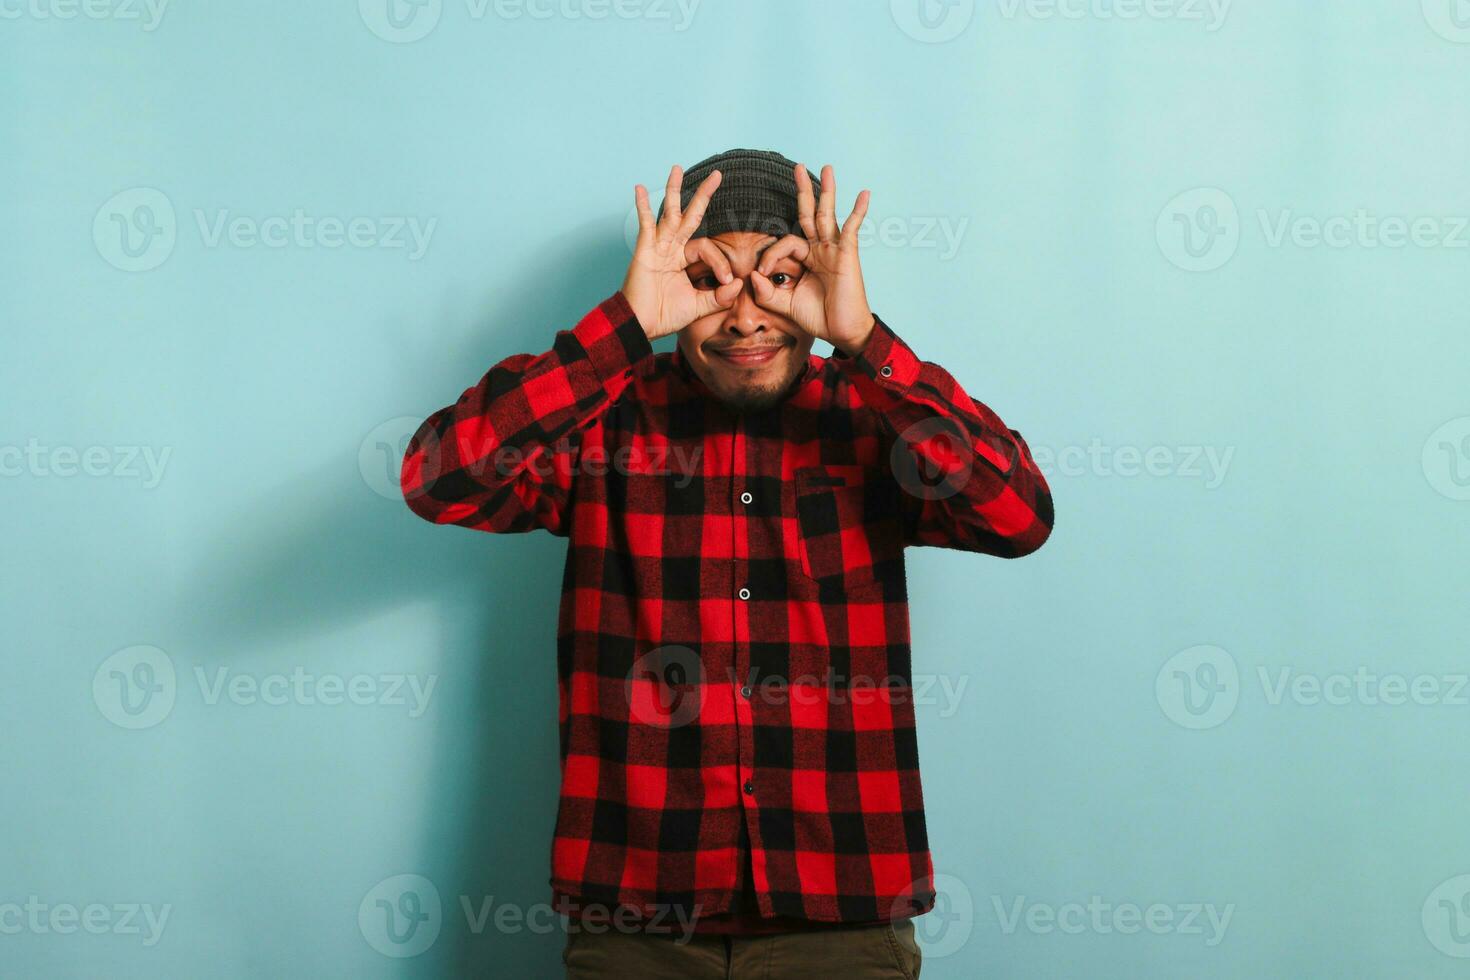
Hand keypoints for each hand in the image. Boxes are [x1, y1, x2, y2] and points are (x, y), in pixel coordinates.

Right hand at [622, 165, 743, 339]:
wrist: (640, 325)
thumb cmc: (664, 316)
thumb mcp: (698, 306)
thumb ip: (718, 296)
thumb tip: (738, 285)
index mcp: (683, 260)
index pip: (708, 248)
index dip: (721, 262)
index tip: (727, 280)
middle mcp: (671, 249)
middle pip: (690, 216)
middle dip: (704, 195)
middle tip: (718, 175)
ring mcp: (657, 247)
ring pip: (669, 214)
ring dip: (675, 190)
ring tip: (678, 168)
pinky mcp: (644, 250)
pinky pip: (646, 224)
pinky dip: (643, 207)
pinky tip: (641, 188)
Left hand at [748, 163, 875, 354]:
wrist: (843, 332)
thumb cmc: (819, 317)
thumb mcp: (786, 305)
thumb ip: (767, 292)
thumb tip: (752, 275)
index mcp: (807, 258)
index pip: (785, 242)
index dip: (771, 255)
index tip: (762, 274)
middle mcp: (821, 249)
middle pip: (809, 214)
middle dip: (803, 191)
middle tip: (797, 167)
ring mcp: (835, 250)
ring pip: (828, 214)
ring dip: (826, 191)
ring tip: (826, 168)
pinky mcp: (847, 254)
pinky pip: (851, 229)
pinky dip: (858, 211)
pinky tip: (864, 194)